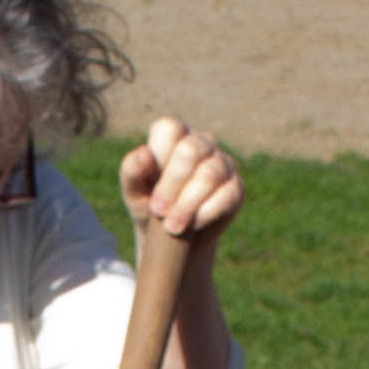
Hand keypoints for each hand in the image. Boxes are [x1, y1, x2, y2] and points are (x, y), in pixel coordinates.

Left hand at [121, 117, 245, 242]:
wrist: (172, 240)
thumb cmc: (149, 205)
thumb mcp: (133, 192)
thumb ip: (132, 171)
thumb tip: (145, 154)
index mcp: (173, 137)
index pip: (170, 128)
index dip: (159, 157)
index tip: (149, 185)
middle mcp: (201, 144)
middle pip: (191, 150)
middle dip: (172, 184)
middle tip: (159, 211)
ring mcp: (222, 164)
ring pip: (210, 174)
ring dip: (187, 204)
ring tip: (172, 226)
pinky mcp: (236, 188)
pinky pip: (228, 195)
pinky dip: (207, 213)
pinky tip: (193, 225)